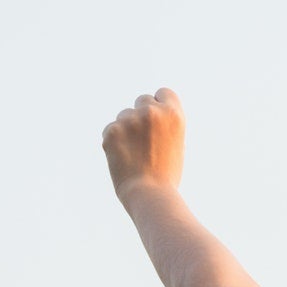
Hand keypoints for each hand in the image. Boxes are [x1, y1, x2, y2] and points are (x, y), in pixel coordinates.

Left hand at [103, 88, 185, 204]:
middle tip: (143, 139)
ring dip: (126, 128)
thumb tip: (151, 113)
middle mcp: (152, 112)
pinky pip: (110, 129)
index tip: (156, 117)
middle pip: (142, 100)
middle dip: (141, 114)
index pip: (163, 92)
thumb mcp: (176, 143)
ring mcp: (131, 120)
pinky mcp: (112, 130)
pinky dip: (114, 141)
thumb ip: (165, 124)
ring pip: (124, 115)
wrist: (151, 194)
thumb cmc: (167, 175)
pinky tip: (123, 158)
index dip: (159, 104)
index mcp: (173, 114)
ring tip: (135, 153)